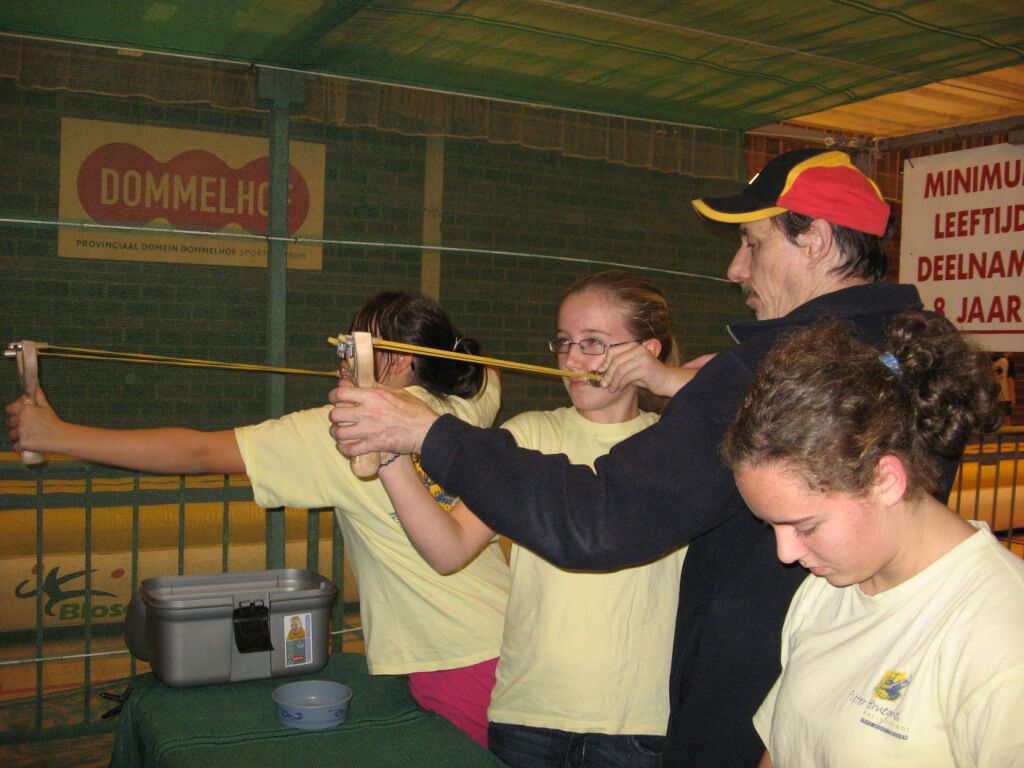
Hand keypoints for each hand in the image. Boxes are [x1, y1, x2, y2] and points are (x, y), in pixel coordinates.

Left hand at [6, 386, 62, 452]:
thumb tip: (36, 385)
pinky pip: (15, 446)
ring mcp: (21, 432)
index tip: (19, 415)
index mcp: (26, 409)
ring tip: (31, 436)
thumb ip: (38, 396)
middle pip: (9, 423)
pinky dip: (21, 446)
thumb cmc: (54, 422)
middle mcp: (21, 420)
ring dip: (18, 436)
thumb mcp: (46, 407)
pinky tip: (31, 444)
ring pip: (11, 435)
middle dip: (16, 425)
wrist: (62, 438)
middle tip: (29, 427)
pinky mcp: (22, 443)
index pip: (9, 409)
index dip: (14, 412)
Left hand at [328, 381, 438, 455]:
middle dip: (335, 416)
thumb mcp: (397, 392)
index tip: (335, 397)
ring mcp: (369, 430)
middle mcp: (367, 413)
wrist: (426, 431)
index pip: (341, 394)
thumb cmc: (415, 411)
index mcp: (373, 396)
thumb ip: (377, 388)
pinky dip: (344, 448)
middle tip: (340, 417)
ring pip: (339, 433)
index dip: (334, 395)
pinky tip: (346, 445)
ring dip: (337, 432)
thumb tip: (363, 384)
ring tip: (341, 432)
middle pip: (335, 414)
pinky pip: (349, 449)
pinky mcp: (373, 445)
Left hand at [599, 347, 714, 398]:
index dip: (605, 363)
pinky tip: (620, 389)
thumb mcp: (631, 368)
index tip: (600, 373)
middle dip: (608, 374)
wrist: (666, 380)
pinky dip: (621, 384)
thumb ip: (619, 366)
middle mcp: (638, 348)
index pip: (612, 351)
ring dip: (614, 381)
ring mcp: (642, 357)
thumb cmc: (647, 376)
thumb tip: (600, 370)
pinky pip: (627, 376)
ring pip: (620, 370)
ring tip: (612, 389)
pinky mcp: (645, 367)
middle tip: (603, 384)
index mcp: (633, 346)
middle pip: (615, 361)